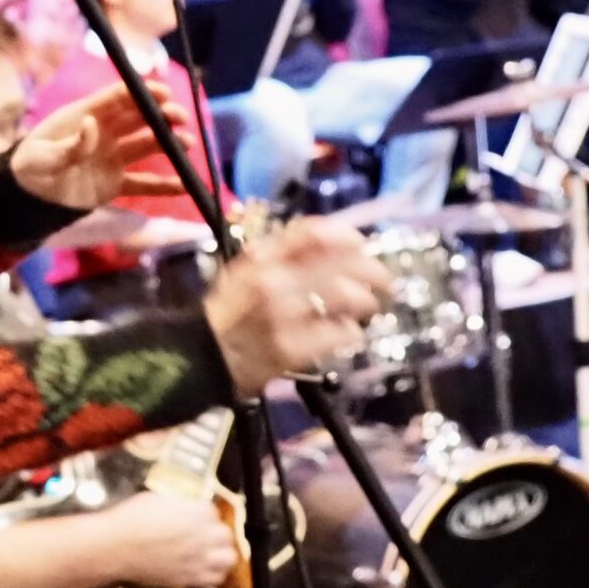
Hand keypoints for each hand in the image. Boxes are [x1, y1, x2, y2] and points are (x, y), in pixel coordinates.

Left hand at [11, 80, 191, 209]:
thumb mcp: (43, 156)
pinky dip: (163, 186)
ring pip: (146, 146)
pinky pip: (143, 183)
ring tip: (187, 144)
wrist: (27, 198)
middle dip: (162, 115)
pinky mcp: (115, 183)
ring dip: (168, 143)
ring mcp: (112, 158)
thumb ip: (70, 144)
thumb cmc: (30, 167)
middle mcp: (104, 133)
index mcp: (85, 116)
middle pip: (138, 118)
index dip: (141, 93)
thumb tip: (92, 125)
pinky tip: (186, 186)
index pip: (118, 98)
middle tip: (180, 117)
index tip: (164, 93)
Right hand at [100, 492, 241, 587]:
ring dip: (221, 553)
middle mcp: (203, 537)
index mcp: (196, 513)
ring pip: (228, 558)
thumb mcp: (156, 499)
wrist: (114, 547)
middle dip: (217, 533)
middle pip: (225, 535)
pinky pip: (215, 579)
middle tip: (206, 533)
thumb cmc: (130, 519)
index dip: (203, 514)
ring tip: (210, 552)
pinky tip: (202, 568)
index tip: (195, 516)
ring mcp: (198, 560)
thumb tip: (187, 508)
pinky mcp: (190, 579)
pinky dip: (213, 573)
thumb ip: (180, 505)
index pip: (213, 511)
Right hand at [202, 217, 389, 396]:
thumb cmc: (232, 310)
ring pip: (347, 299)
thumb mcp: (249, 268)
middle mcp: (274, 279)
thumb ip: (286, 253)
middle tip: (385, 283)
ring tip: (369, 308)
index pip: (315, 233)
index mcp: (262, 256)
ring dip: (366, 303)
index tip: (362, 245)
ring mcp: (284, 314)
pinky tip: (348, 333)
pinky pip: (339, 335)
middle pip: (342, 265)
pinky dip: (351, 332)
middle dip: (373, 273)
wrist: (204, 354)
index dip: (347, 236)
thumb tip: (337, 243)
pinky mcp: (292, 348)